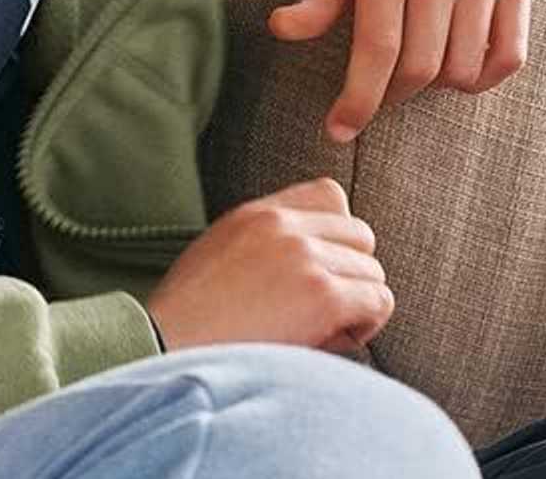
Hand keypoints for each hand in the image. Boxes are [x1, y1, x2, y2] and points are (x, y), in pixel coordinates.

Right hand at [145, 178, 391, 353]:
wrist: (166, 350)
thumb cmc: (187, 324)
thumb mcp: (217, 257)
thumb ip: (263, 246)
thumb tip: (313, 266)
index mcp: (257, 214)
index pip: (330, 194)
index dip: (336, 235)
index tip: (321, 269)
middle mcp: (284, 226)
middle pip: (360, 235)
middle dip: (351, 273)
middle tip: (324, 309)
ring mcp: (305, 258)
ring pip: (373, 271)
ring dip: (357, 304)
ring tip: (322, 331)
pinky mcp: (322, 295)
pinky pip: (378, 301)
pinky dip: (365, 325)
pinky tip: (332, 341)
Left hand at [269, 0, 529, 141]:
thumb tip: (282, 30)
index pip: (377, 49)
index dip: (358, 100)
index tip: (339, 129)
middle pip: (420, 66)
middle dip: (390, 96)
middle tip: (375, 90)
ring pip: (464, 68)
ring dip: (434, 85)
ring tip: (415, 67)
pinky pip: (509, 54)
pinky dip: (483, 76)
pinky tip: (458, 66)